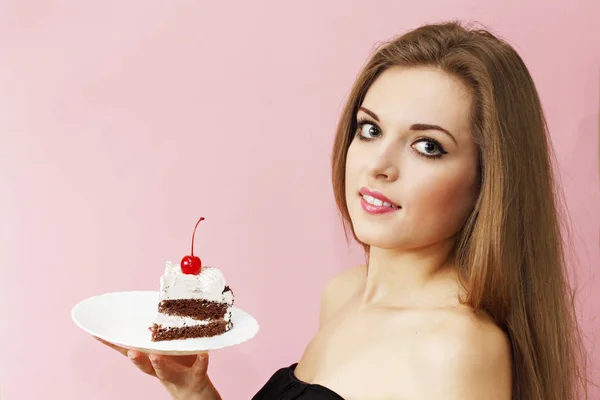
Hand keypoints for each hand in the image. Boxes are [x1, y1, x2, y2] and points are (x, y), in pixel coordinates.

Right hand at [95, 337, 220, 399]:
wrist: (196, 392)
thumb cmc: (179, 365)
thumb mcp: (167, 349)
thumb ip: (159, 334)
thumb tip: (151, 308)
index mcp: (151, 358)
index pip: (129, 350)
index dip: (113, 343)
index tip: (96, 332)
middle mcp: (160, 368)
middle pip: (143, 363)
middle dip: (136, 357)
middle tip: (130, 351)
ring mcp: (177, 374)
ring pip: (164, 371)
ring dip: (159, 364)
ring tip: (155, 356)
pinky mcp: (196, 376)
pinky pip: (199, 368)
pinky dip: (201, 361)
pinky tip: (204, 354)